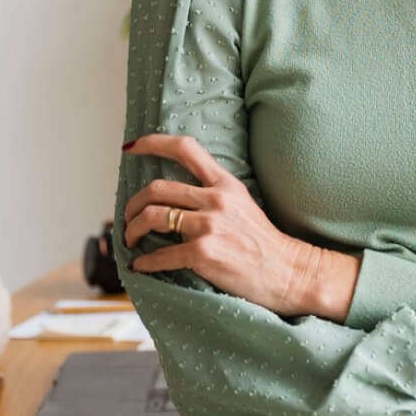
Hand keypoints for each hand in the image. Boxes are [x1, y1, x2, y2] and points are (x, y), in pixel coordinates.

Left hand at [122, 133, 358, 320]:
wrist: (287, 271)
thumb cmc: (262, 241)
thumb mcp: (242, 204)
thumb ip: (213, 194)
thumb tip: (175, 196)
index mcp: (225, 183)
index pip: (186, 149)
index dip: (154, 143)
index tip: (131, 147)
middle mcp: (216, 199)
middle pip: (157, 188)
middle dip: (133, 204)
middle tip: (128, 217)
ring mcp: (209, 226)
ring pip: (153, 216)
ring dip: (132, 229)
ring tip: (131, 239)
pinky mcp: (203, 253)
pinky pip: (161, 254)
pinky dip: (145, 262)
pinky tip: (141, 266)